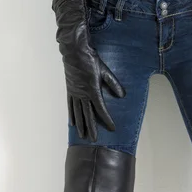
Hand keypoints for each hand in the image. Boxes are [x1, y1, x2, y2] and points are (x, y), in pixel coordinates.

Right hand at [52, 0, 125, 141]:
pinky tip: (72, 123)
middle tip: (94, 140)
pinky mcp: (70, 89)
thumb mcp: (105, 70)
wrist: (74, 51)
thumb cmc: (90, 59)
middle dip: (92, 128)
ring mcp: (75, 92)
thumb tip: (122, 95)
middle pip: (88, 115)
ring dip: (81, 125)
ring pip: (78, 113)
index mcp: (92, 89)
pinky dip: (72, 115)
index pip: (101, 109)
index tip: (112, 128)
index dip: (107, 119)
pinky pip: (70, 106)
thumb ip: (113, 83)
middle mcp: (82, 94)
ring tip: (82, 136)